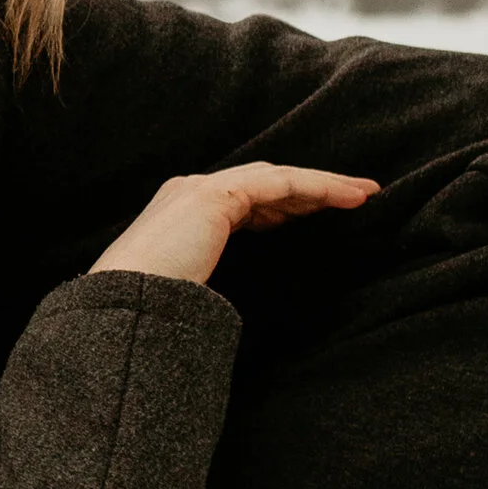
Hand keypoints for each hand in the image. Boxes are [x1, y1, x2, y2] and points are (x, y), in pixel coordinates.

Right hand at [90, 163, 377, 287]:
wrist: (123, 303)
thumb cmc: (147, 311)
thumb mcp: (186, 292)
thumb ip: (207, 282)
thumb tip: (226, 309)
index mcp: (181, 213)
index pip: (243, 200)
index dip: (284, 206)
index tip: (315, 216)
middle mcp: (189, 190)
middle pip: (264, 181)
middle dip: (310, 188)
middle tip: (354, 196)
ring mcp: (200, 188)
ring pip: (277, 177)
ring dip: (324, 184)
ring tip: (364, 193)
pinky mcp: (216, 195)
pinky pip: (280, 183)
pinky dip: (317, 187)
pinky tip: (346, 198)